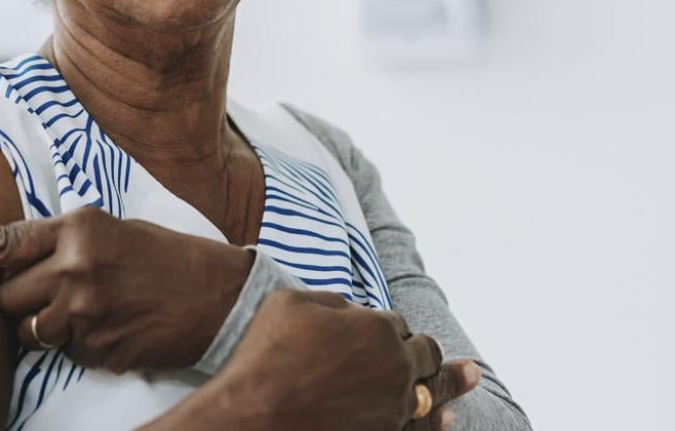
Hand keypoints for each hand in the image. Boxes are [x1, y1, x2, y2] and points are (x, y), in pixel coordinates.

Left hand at [0, 206, 251, 371]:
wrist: (219, 297)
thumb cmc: (165, 257)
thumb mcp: (112, 229)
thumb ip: (62, 241)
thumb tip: (15, 259)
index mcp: (77, 227)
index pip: (0, 242)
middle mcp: (75, 266)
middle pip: (5, 295)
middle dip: (15, 298)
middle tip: (53, 291)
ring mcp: (84, 311)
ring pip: (26, 330)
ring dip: (40, 326)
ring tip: (84, 310)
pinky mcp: (96, 349)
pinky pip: (61, 353)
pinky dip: (75, 345)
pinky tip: (109, 328)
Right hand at [142, 290, 479, 430]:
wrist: (251, 413)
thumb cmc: (265, 353)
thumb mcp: (291, 303)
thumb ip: (332, 302)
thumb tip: (352, 310)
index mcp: (376, 329)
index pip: (397, 324)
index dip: (386, 326)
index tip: (374, 331)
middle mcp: (395, 368)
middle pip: (425, 356)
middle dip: (430, 352)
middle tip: (445, 355)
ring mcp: (392, 408)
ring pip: (432, 394)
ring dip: (451, 384)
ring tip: (470, 377)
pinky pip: (418, 428)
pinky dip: (434, 422)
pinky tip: (446, 420)